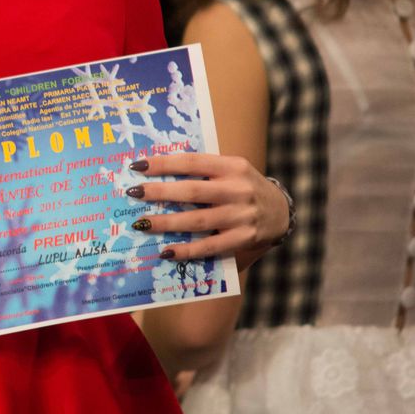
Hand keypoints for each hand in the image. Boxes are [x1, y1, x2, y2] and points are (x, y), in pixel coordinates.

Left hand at [125, 152, 290, 266]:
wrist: (281, 211)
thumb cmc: (244, 188)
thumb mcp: (230, 171)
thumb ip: (203, 171)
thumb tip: (158, 175)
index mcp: (232, 166)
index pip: (192, 162)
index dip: (164, 164)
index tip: (138, 166)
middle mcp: (238, 189)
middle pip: (192, 191)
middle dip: (160, 192)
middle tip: (134, 193)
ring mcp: (241, 215)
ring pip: (197, 220)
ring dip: (167, 223)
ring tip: (142, 223)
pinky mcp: (243, 239)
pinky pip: (210, 246)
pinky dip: (186, 250)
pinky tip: (166, 251)